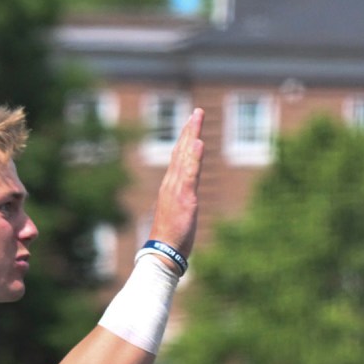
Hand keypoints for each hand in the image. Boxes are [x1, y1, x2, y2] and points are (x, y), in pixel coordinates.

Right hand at [147, 108, 203, 259]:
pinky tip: (199, 143)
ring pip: (185, 157)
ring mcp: (177, 189)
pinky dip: (194, 157)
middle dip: (189, 130)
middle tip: (196, 112)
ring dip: (191, 136)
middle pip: (181, 151)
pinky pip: (191, 173)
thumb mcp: (178, 213)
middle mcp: (171, 183)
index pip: (178, 158)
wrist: (163, 251)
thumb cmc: (171, 236)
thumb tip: (186, 197)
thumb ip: (181, 200)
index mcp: (170, 186)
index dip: (185, 140)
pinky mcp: (185, 197)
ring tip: (197, 118)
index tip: (191, 124)